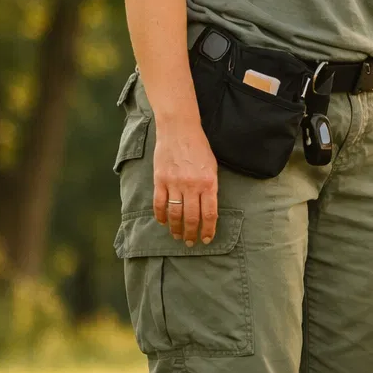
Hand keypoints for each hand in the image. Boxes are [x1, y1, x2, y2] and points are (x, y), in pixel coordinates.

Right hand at [152, 117, 219, 245]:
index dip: (208, 229)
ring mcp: (174, 183)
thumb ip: (210, 187)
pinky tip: (163, 222)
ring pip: (175, 214)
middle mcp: (192, 185)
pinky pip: (159, 203)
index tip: (207, 239)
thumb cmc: (199, 147)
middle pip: (192, 217)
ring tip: (178, 236)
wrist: (179, 129)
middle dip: (192, 234)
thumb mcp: (212, 167)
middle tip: (190, 243)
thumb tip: (208, 209)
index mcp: (209, 182)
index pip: (209, 213)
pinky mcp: (160, 180)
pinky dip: (160, 216)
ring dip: (176, 228)